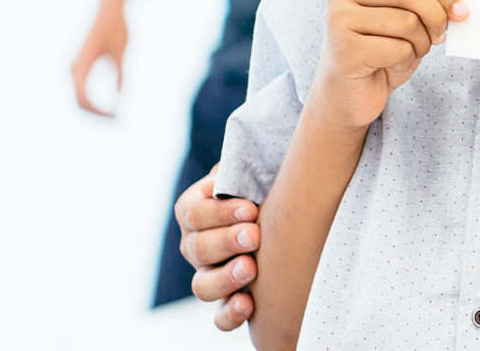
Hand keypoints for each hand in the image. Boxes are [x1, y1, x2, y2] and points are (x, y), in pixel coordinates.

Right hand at [72, 0, 129, 115]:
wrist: (109, 7)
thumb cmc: (117, 26)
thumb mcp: (123, 50)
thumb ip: (121, 74)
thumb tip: (120, 98)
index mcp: (81, 62)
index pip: (83, 95)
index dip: (97, 110)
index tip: (116, 117)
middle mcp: (73, 67)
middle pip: (78, 101)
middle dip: (96, 114)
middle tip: (118, 122)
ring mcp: (74, 68)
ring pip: (78, 98)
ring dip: (95, 110)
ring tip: (115, 118)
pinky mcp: (81, 68)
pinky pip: (83, 91)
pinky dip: (94, 103)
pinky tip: (110, 109)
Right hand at [176, 168, 257, 329]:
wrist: (285, 204)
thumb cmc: (267, 179)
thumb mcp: (254, 165)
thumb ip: (244, 163)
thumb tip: (238, 164)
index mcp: (196, 209)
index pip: (194, 213)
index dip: (220, 213)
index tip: (250, 209)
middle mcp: (197, 243)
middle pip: (198, 249)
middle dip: (227, 242)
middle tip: (254, 235)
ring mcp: (210, 273)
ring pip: (202, 286)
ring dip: (225, 278)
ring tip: (251, 268)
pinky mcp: (229, 298)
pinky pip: (220, 316)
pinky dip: (231, 314)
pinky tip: (249, 304)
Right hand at [311, 0, 467, 131]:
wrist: (345, 97)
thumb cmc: (378, 56)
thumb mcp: (403, 23)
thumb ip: (426, 7)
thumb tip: (460, 8)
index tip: (460, 12)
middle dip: (435, 15)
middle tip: (440, 37)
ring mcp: (339, 21)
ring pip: (406, 21)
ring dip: (421, 43)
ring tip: (409, 54)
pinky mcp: (344, 50)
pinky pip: (398, 49)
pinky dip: (406, 61)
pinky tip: (391, 67)